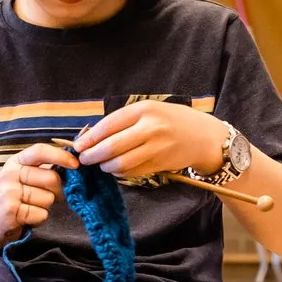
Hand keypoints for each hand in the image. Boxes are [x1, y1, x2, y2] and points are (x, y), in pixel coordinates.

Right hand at [0, 143, 75, 247]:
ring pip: (49, 199)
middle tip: (46, 198)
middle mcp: (10, 174)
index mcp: (16, 162)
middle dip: (57, 191)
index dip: (60, 156)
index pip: (40, 151)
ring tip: (30, 208)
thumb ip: (44, 169)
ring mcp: (9, 192)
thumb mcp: (23, 177)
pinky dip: (39, 219)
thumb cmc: (13, 199)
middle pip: (51, 178)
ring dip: (45, 207)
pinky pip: (42, 214)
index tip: (75, 164)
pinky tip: (26, 218)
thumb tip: (73, 163)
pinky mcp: (11, 211)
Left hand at [73, 99, 228, 180]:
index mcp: (144, 109)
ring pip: (121, 163)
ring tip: (102, 165)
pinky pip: (133, 171)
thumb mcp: (150, 110)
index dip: (90, 138)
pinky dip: (120, 172)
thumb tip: (92, 135)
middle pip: (111, 147)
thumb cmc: (172, 121)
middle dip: (93, 155)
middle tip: (85, 159)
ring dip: (106, 166)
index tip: (78, 146)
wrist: (203, 136)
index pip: (108, 125)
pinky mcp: (160, 164)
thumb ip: (124, 121)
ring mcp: (156, 147)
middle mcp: (150, 127)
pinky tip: (117, 168)